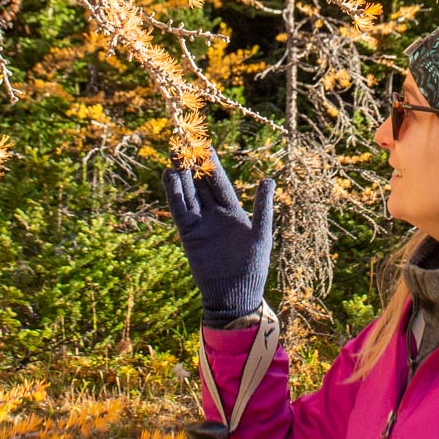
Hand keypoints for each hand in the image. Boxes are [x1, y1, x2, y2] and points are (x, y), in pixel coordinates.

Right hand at [163, 149, 274, 326]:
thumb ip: (263, 208)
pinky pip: (180, 210)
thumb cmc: (253, 267)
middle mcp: (215, 213)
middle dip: (194, 164)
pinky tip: (169, 176)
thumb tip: (269, 180)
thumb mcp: (261, 235)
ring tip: (174, 153)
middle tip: (185, 141)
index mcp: (233, 211)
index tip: (207, 144)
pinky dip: (174, 193)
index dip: (213, 164)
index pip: (220, 181)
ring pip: (189, 193)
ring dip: (181, 174)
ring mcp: (200, 223)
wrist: (234, 296)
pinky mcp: (189, 234)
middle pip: (201, 183)